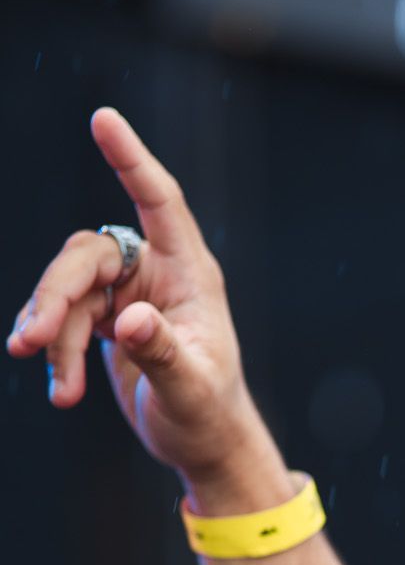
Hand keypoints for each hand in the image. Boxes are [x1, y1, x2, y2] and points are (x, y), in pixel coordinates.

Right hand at [6, 108, 272, 488]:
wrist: (203, 446)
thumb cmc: (210, 415)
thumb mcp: (191, 391)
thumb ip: (164, 354)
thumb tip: (131, 319)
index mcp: (191, 273)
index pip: (160, 202)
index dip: (132, 160)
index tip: (103, 118)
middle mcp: (159, 273)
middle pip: (88, 255)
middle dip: (57, 297)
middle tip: (33, 342)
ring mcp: (129, 293)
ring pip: (69, 289)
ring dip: (54, 336)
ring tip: (62, 393)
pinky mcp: (108, 318)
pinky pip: (66, 318)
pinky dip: (56, 351)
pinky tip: (60, 390)